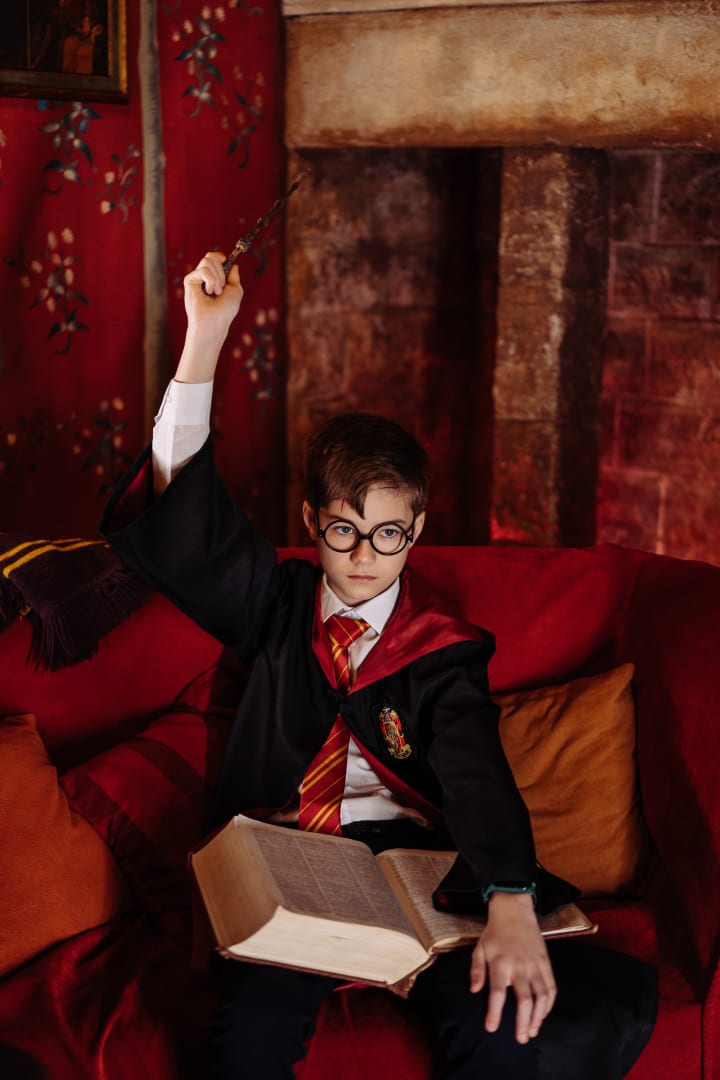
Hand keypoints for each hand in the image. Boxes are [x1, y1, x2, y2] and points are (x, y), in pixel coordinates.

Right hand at [183, 251, 243, 333]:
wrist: (215, 321)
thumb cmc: (225, 310)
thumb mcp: (235, 291)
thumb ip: (234, 277)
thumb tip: (234, 265)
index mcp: (213, 279)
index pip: (214, 259)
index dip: (219, 257)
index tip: (225, 259)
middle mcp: (203, 278)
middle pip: (210, 256)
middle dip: (221, 270)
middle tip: (222, 287)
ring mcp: (196, 279)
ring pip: (207, 261)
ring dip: (217, 277)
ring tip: (216, 292)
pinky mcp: (189, 280)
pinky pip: (203, 270)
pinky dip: (211, 280)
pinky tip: (209, 292)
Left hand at [469, 892, 555, 1043]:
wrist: (515, 912)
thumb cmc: (495, 933)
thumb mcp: (480, 948)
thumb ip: (477, 971)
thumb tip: (474, 991)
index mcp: (500, 962)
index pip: (497, 992)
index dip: (495, 1012)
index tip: (492, 1028)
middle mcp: (519, 966)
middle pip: (524, 999)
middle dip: (523, 1022)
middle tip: (521, 1038)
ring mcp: (535, 965)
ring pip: (541, 996)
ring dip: (538, 1017)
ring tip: (533, 1031)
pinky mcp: (545, 963)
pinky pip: (551, 987)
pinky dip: (549, 1004)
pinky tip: (543, 1014)